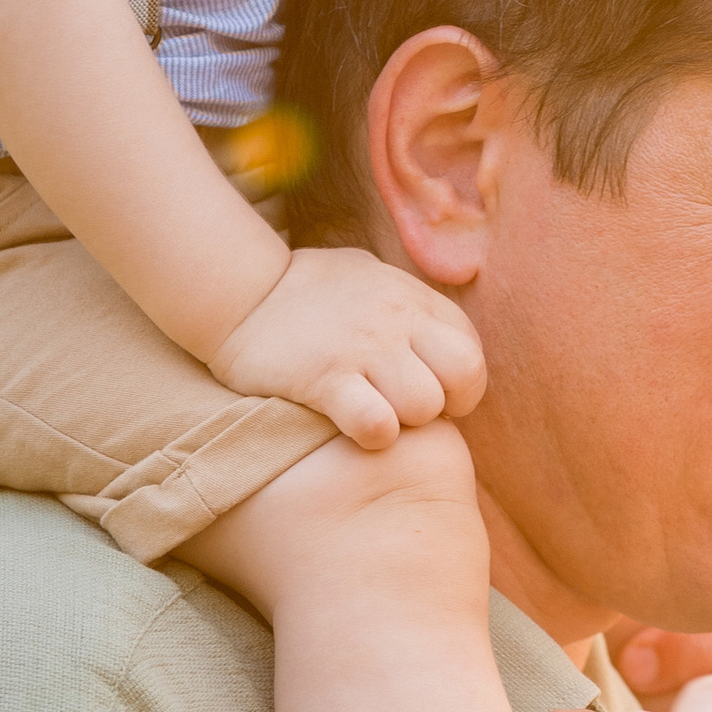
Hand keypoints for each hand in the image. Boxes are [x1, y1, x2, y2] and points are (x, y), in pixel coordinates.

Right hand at [209, 245, 485, 447]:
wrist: (240, 292)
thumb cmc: (310, 289)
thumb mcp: (372, 277)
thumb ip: (412, 302)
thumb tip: (446, 332)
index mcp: (414, 298)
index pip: (471, 350)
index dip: (458, 383)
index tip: (429, 391)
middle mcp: (397, 319)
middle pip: (464, 375)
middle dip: (446, 404)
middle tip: (410, 409)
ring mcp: (364, 348)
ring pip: (425, 405)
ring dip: (405, 422)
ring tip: (375, 413)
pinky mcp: (326, 378)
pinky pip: (377, 424)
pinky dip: (374, 435)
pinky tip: (354, 427)